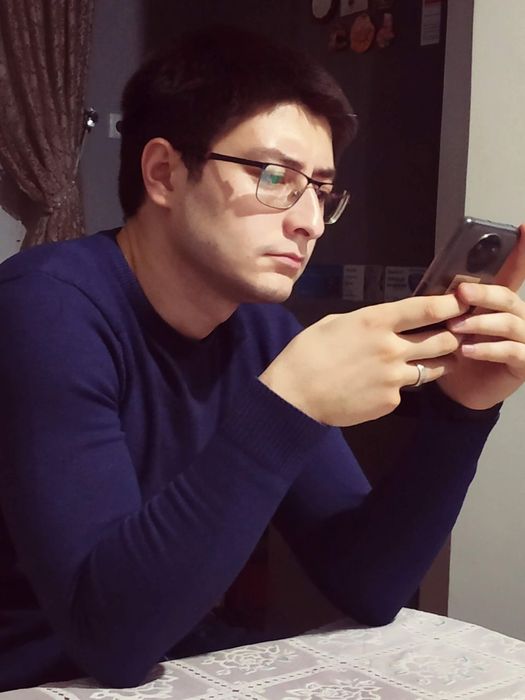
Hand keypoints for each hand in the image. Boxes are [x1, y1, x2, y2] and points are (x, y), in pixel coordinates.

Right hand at [259, 294, 465, 426]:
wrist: (294, 395)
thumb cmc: (307, 353)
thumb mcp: (335, 323)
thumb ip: (367, 321)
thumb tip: (385, 322)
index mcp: (376, 322)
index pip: (428, 309)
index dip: (451, 305)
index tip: (460, 302)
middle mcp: (392, 348)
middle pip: (443, 340)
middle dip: (452, 336)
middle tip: (450, 335)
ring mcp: (394, 378)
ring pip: (433, 369)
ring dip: (434, 363)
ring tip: (425, 361)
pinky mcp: (390, 402)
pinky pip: (404, 391)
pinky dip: (397, 386)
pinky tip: (377, 385)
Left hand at [438, 224, 524, 408]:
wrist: (458, 390)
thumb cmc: (455, 352)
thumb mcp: (450, 323)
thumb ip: (451, 304)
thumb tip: (437, 285)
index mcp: (499, 304)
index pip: (513, 272)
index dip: (521, 252)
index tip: (522, 228)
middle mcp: (516, 317)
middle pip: (507, 297)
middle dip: (484, 293)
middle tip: (460, 293)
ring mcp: (523, 340)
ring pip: (510, 323)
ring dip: (480, 323)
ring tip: (455, 328)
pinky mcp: (522, 363)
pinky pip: (510, 352)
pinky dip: (487, 349)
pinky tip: (467, 350)